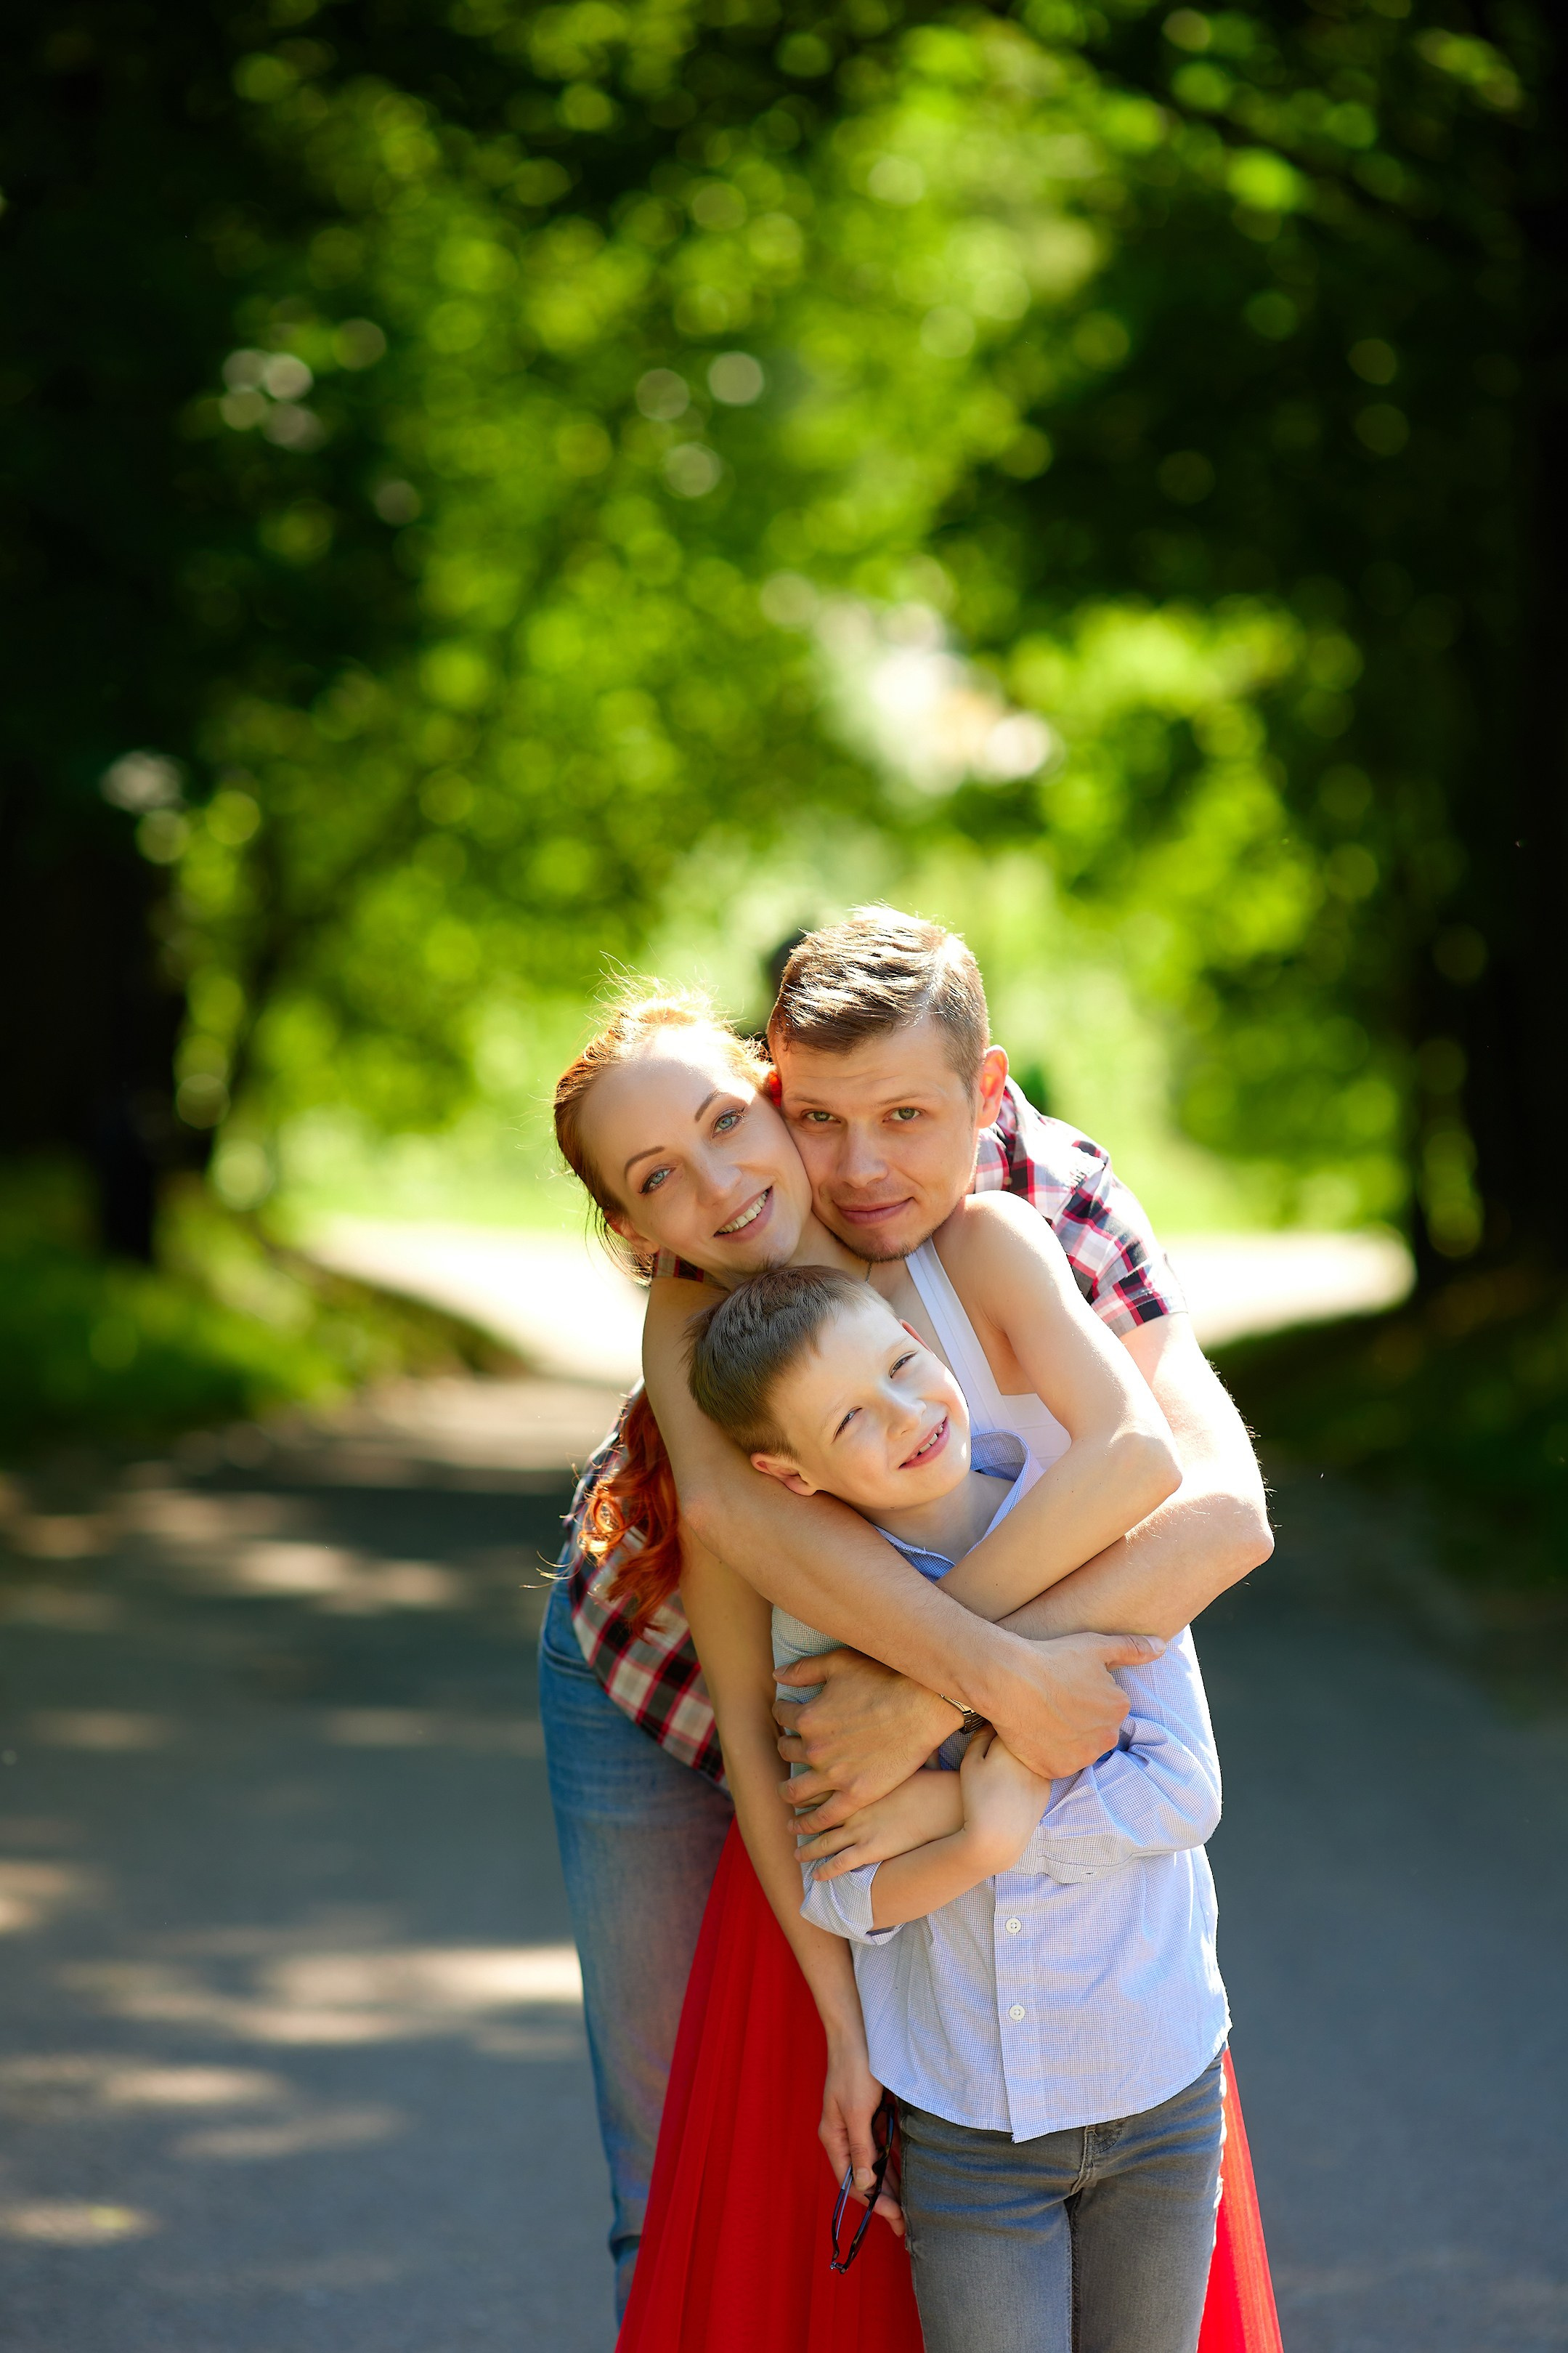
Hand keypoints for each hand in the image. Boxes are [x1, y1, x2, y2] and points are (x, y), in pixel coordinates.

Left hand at [774, 1649, 958, 1827]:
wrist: (924, 1707)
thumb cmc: (884, 1679)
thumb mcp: (840, 1663)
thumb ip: (804, 1669)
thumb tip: (778, 1676)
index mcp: (808, 1717)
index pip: (782, 1716)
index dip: (785, 1712)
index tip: (790, 1714)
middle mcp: (815, 1749)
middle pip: (786, 1750)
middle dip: (786, 1745)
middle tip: (793, 1747)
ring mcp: (835, 1775)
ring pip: (796, 1790)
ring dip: (787, 1789)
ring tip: (788, 1790)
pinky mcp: (856, 1794)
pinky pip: (823, 1817)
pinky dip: (807, 1823)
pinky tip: (799, 1826)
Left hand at [796, 1766, 964, 1881]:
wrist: (943, 1803)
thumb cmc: (927, 1778)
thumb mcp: (898, 1760)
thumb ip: (881, 1759)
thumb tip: (880, 1746)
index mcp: (856, 1782)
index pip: (822, 1786)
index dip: (807, 1792)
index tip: (797, 1794)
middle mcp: (851, 1806)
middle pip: (817, 1814)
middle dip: (801, 1820)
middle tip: (788, 1824)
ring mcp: (859, 1830)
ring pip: (823, 1842)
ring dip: (807, 1849)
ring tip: (796, 1853)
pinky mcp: (871, 1850)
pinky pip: (841, 1864)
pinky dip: (826, 1871)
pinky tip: (816, 1876)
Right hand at [821, 2037, 903, 2233]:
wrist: (858, 2032)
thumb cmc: (855, 2069)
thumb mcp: (858, 2111)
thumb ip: (862, 2148)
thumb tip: (864, 2185)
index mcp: (834, 2137)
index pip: (852, 2182)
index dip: (873, 2202)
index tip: (895, 2218)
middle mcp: (845, 2135)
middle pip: (864, 2176)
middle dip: (883, 2200)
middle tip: (905, 2224)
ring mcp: (859, 2125)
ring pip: (875, 2163)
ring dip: (891, 2184)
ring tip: (909, 2208)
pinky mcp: (872, 2114)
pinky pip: (884, 2146)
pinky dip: (894, 2162)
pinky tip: (909, 2176)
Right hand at [958, 1727, 1053, 1871]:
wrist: (998, 1836)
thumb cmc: (977, 1798)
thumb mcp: (970, 1763)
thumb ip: (981, 1737)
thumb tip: (992, 1723)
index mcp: (1012, 1744)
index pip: (1009, 1721)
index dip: (999, 1722)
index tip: (992, 1725)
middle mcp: (1032, 1755)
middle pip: (1026, 1735)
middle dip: (1015, 1736)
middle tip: (999, 1743)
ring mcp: (1044, 1772)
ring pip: (1035, 1753)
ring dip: (1026, 1752)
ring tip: (1007, 1765)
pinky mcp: (1047, 1788)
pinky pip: (1040, 1770)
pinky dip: (1032, 1770)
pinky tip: (1017, 1779)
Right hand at [988, 1630, 1162, 1780]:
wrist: (1010, 1680)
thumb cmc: (1053, 1659)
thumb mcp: (1096, 1646)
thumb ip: (1133, 1648)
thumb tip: (1162, 1646)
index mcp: (1119, 1707)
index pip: (1109, 1707)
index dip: (1088, 1696)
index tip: (1070, 1686)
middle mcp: (1107, 1737)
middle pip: (1098, 1730)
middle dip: (1082, 1720)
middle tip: (1057, 1702)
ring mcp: (1082, 1756)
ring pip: (1081, 1749)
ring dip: (1069, 1738)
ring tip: (1046, 1716)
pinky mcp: (1058, 1769)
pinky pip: (1059, 1763)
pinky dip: (1051, 1752)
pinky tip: (1038, 1733)